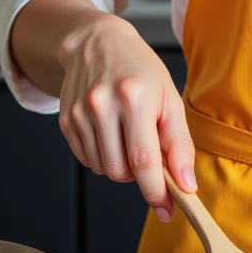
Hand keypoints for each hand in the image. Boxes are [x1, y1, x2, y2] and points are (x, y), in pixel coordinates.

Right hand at [56, 10, 195, 220]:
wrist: (98, 42)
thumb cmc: (140, 70)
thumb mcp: (170, 99)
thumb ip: (180, 144)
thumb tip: (186, 185)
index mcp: (134, 97)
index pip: (144, 160)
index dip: (157, 192)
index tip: (168, 209)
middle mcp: (102, 104)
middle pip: (120, 171)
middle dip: (139, 175)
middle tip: (148, 152)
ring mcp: (79, 113)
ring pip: (103, 170)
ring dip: (120, 166)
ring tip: (128, 136)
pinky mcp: (65, 120)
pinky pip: (87, 160)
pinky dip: (103, 157)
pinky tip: (110, 133)